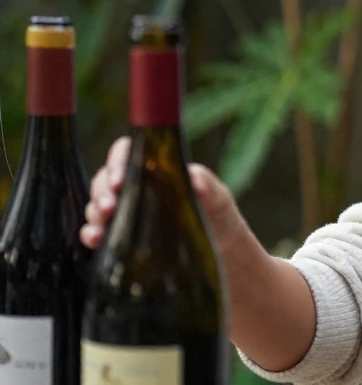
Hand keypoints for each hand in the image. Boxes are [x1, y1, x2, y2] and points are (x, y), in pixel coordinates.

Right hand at [81, 136, 246, 253]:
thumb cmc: (220, 218)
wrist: (224, 254)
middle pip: (105, 179)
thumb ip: (209, 187)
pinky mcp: (121, 238)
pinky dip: (90, 233)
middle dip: (102, 191)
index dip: (117, 161)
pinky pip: (96, 232)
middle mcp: (137, 189)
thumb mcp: (219, 200)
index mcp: (156, 171)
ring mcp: (127, 213)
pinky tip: (94, 239)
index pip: (127, 154)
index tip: (120, 180)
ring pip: (97, 205)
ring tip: (102, 224)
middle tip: (110, 206)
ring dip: (94, 212)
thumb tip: (194, 178)